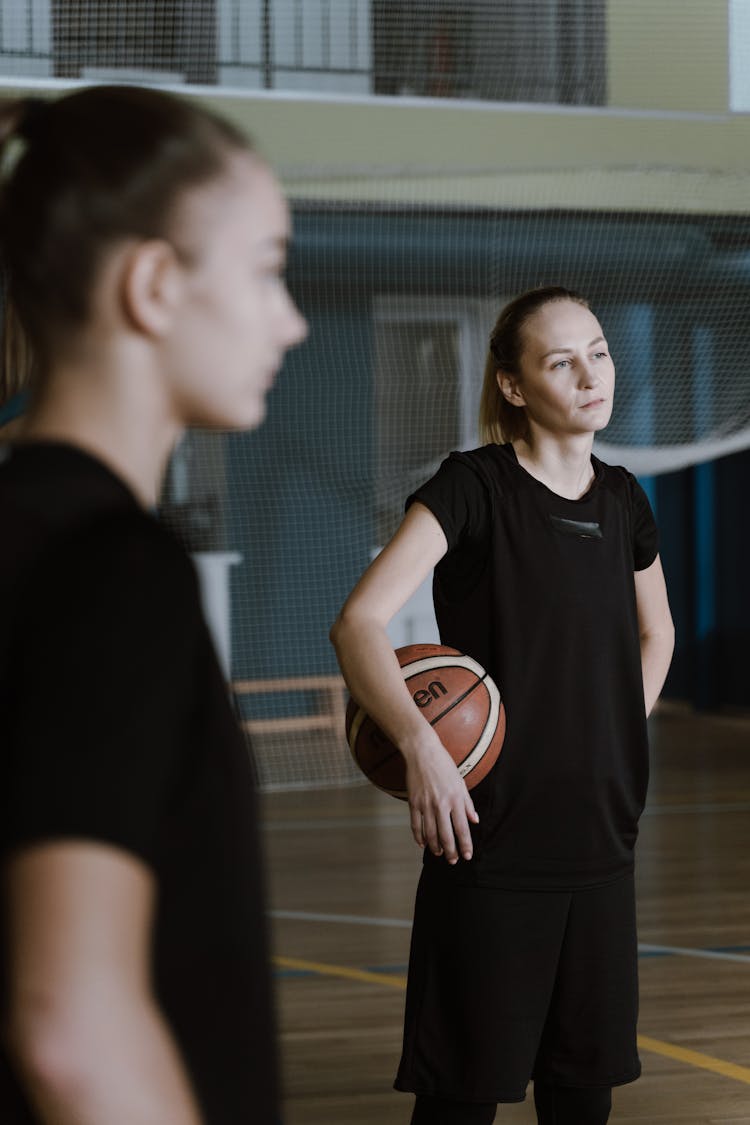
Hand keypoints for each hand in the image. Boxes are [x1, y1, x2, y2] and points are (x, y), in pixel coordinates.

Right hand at [405, 738, 478, 863]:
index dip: (465, 845)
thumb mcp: (461, 783)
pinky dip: (419, 837)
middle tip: (453, 860)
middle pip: (446, 835)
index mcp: (455, 799)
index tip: (467, 855)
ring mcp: (426, 804)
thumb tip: (474, 820)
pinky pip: (416, 825)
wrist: (422, 752)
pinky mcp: (413, 802)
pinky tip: (423, 844)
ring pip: (430, 833)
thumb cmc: (444, 766)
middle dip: (451, 851)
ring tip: (439, 854)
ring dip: (435, 847)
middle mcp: (441, 804)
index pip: (462, 828)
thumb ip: (468, 803)